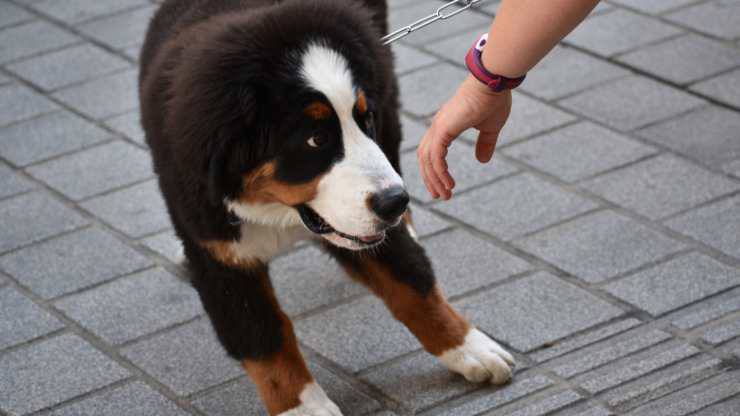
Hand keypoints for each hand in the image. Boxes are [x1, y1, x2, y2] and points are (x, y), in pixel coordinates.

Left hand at [417, 75, 511, 199]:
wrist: (494, 83)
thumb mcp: (490, 128)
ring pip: (428, 160)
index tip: (443, 186)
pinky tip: (448, 184)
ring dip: (435, 180)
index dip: (435, 170)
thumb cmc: (493, 100)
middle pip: (425, 158)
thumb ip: (485, 144)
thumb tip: (482, 160)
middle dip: (431, 179)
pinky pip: (435, 157)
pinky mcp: (443, 129)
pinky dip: (440, 172)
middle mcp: (438, 126)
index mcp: (446, 125)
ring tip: (445, 195)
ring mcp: (438, 127)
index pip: (432, 151)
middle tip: (439, 196)